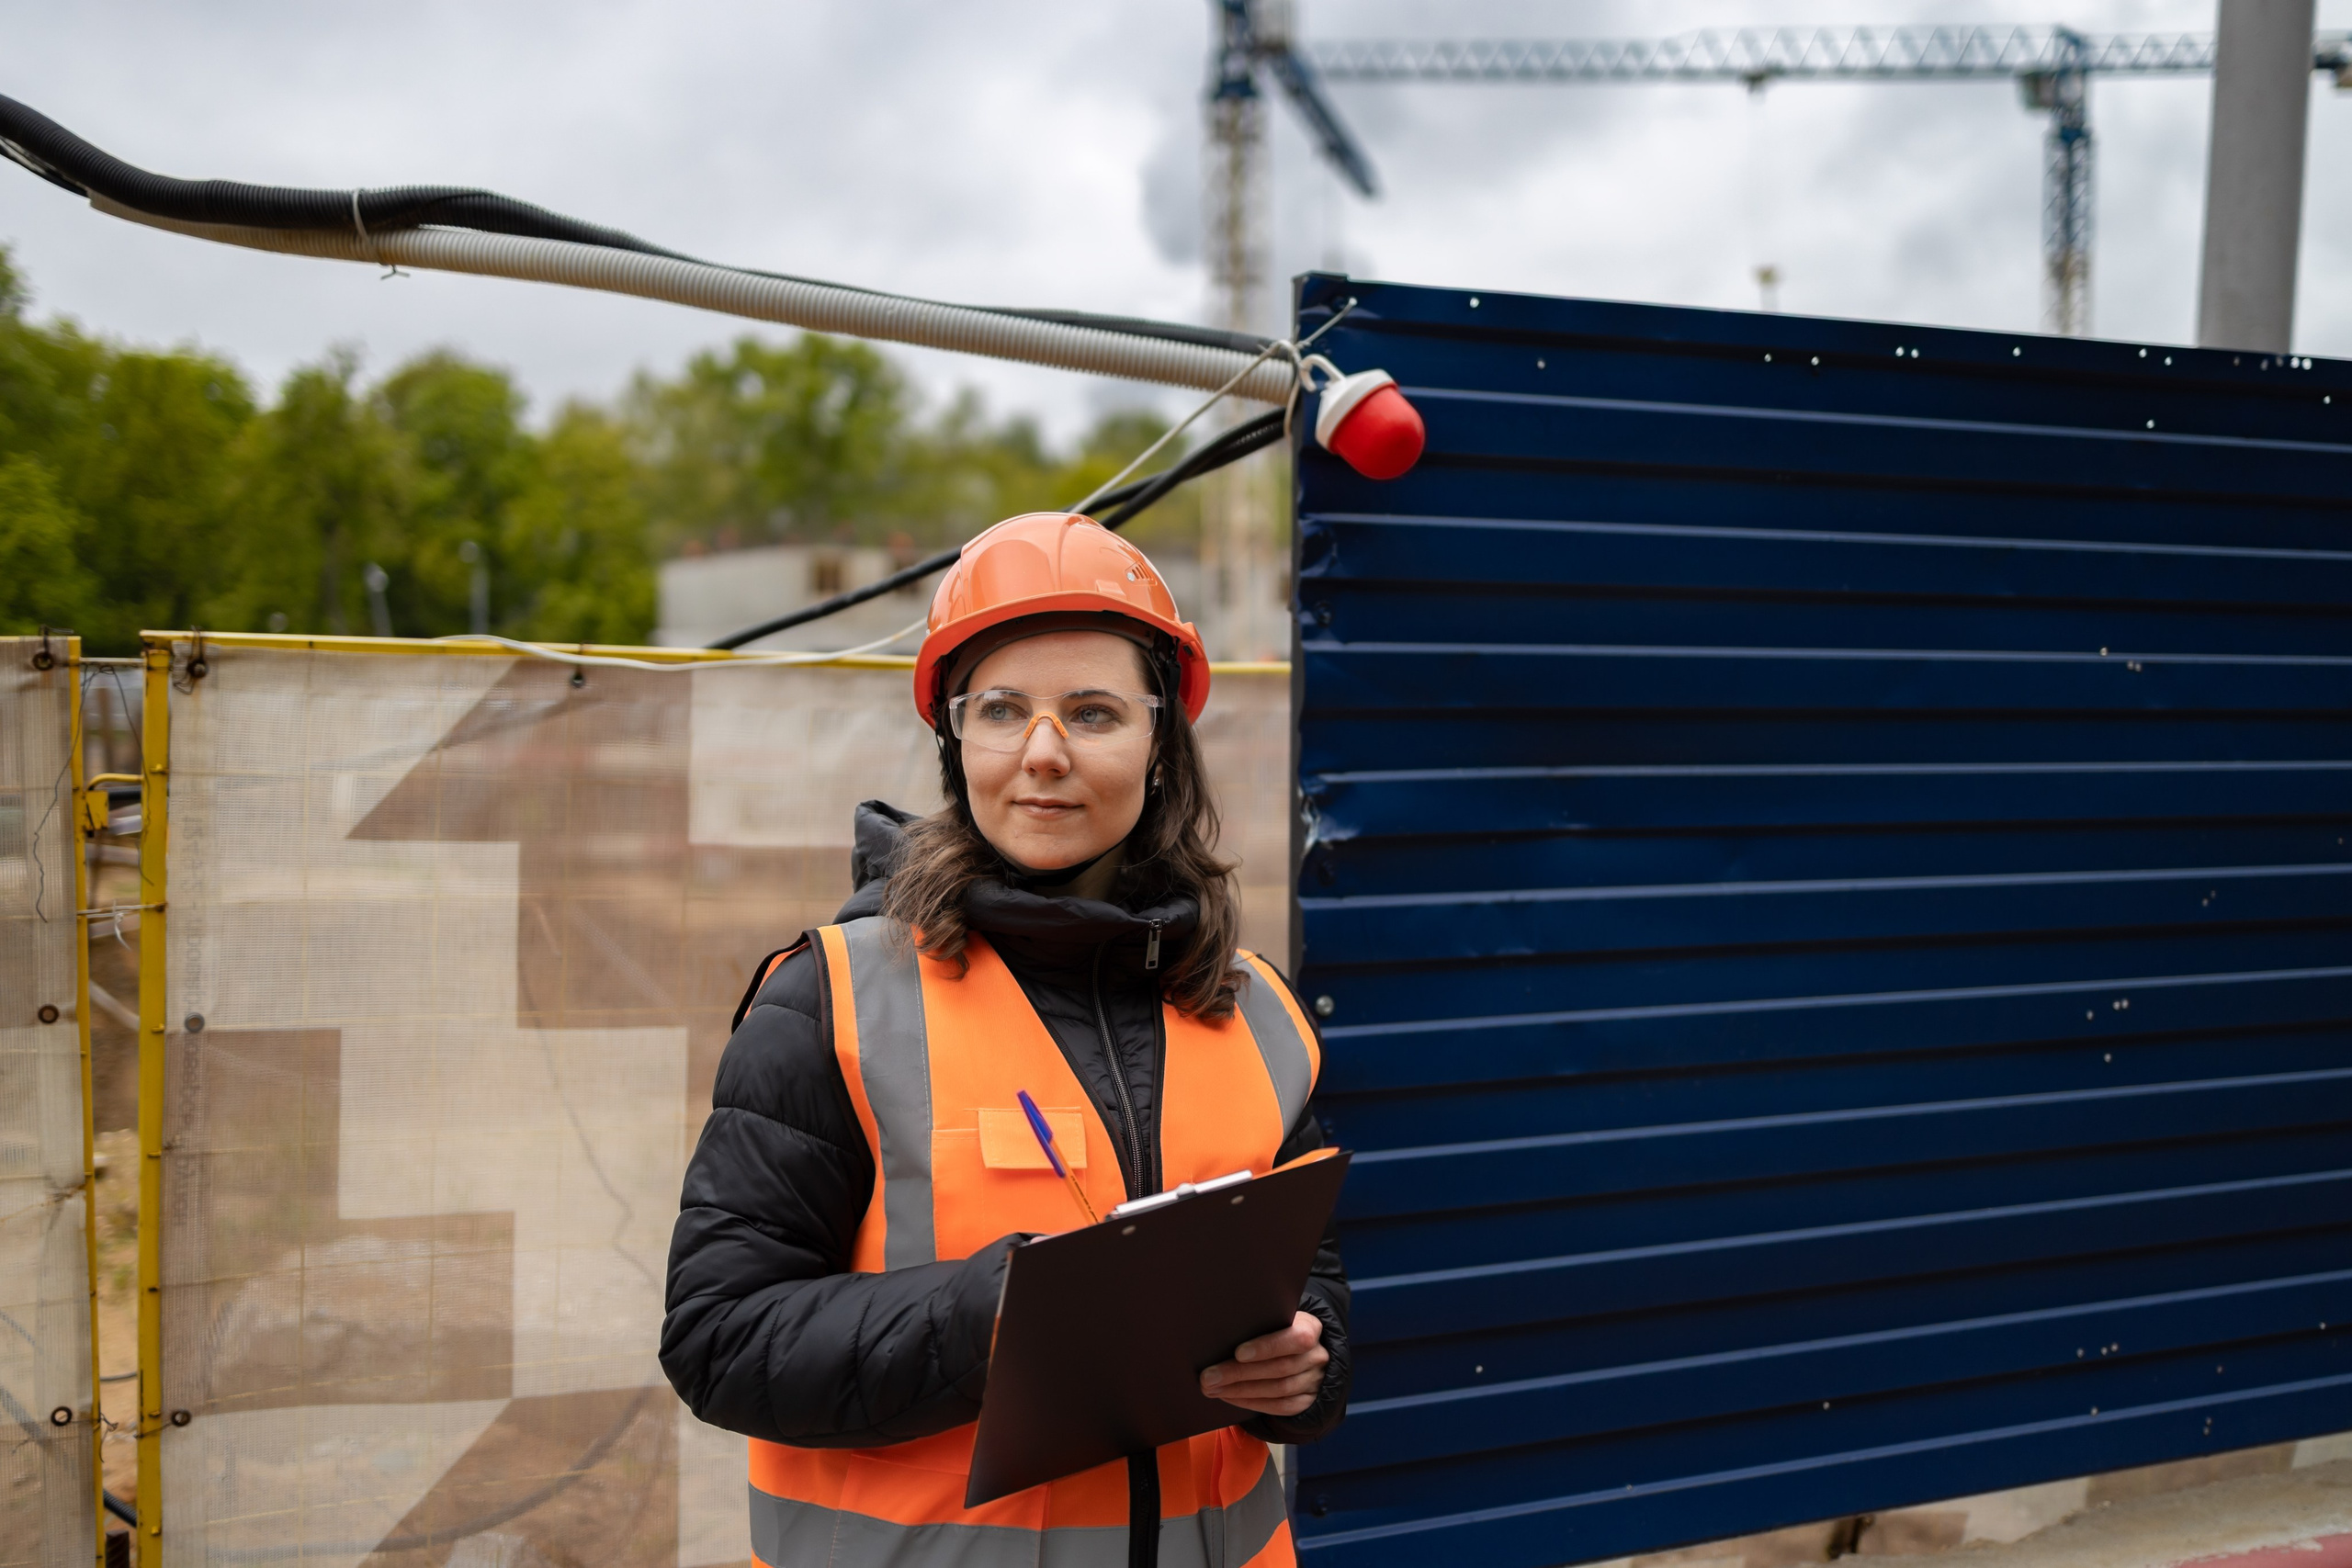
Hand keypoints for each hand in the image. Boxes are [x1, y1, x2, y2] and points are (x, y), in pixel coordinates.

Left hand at [1200, 1311, 1326, 1417]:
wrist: (1305, 1350)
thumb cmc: (1281, 1329)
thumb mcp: (1277, 1318)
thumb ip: (1259, 1323)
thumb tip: (1222, 1334)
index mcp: (1311, 1328)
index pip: (1294, 1339)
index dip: (1267, 1347)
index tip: (1238, 1353)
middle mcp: (1317, 1356)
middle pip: (1279, 1369)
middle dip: (1240, 1373)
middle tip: (1209, 1377)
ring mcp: (1315, 1381)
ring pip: (1278, 1390)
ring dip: (1241, 1391)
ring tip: (1213, 1388)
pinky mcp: (1308, 1401)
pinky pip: (1280, 1407)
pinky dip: (1252, 1403)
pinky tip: (1230, 1397)